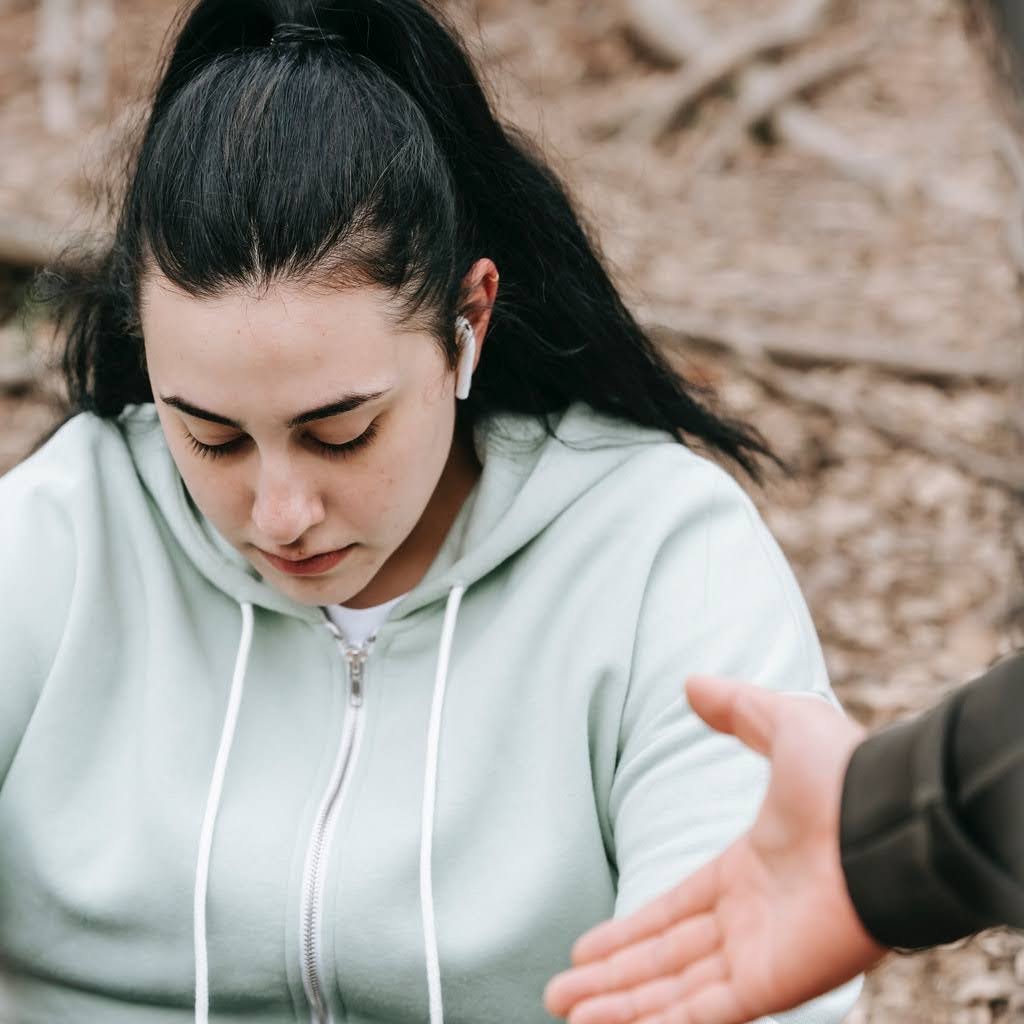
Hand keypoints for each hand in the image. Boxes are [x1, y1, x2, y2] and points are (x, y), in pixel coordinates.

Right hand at [544, 676, 885, 1023]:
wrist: (889, 818)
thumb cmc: (843, 773)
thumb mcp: (782, 724)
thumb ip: (737, 709)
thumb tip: (692, 684)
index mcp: (746, 873)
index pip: (673, 912)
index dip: (629, 931)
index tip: (587, 948)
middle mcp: (748, 921)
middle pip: (662, 958)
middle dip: (610, 978)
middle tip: (558, 994)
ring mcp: (759, 955)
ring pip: (673, 989)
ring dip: (618, 1005)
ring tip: (564, 1012)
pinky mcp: (772, 983)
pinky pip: (704, 1011)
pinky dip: (660, 1021)